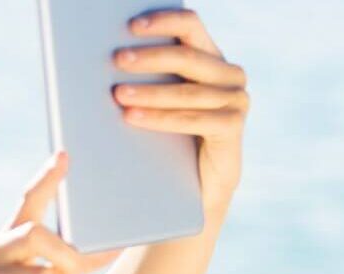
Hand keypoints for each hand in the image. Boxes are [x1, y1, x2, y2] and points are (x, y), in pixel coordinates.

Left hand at [112, 8, 249, 218]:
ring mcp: (235, 100)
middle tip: (117, 60)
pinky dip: (160, 118)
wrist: (196, 183)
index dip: (163, 20)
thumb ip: (147, 74)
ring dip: (149, 92)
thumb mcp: (158, 99)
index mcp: (210, 56)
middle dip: (149, 57)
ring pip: (187, 91)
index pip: (190, 25)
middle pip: (187, 56)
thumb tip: (108, 56)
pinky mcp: (233, 126)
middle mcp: (229, 74)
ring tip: (117, 94)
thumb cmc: (169, 136)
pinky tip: (132, 117)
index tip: (131, 26)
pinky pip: (194, 119)